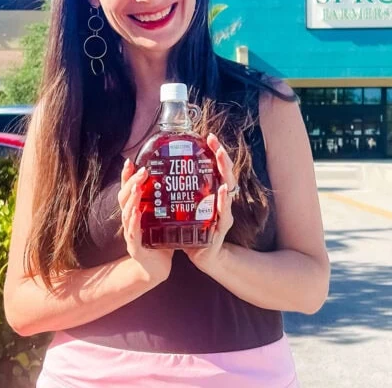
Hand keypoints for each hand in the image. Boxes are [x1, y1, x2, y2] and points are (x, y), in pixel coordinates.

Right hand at [118, 159, 173, 284]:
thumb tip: (186, 180)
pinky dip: (133, 221)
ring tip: (138, 187)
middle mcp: (130, 219)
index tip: (130, 161)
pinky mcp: (135, 247)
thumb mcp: (165, 218)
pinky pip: (133, 232)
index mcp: (136, 211)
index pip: (128, 190)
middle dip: (131, 182)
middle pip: (124, 197)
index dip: (127, 176)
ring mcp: (130, 233)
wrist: (157, 268)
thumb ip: (170, 202)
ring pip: (126, 212)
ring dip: (132, 199)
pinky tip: (136, 212)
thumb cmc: (161, 240)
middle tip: (142, 170)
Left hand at [184, 133, 236, 275]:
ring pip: (228, 190)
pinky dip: (223, 201)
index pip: (217, 168)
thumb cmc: (196, 229)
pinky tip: (222, 191)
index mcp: (214, 193)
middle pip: (226, 174)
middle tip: (217, 145)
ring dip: (225, 174)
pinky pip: (223, 213)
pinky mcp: (221, 228)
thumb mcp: (188, 205)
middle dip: (222, 158)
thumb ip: (181, 190)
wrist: (203, 256)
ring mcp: (224, 213)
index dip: (215, 152)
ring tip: (222, 161)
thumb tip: (163, 169)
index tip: (209, 136)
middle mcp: (223, 200)